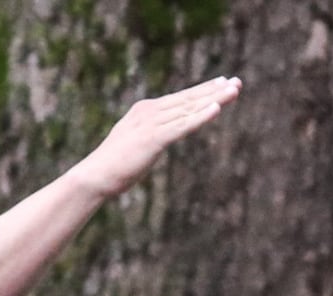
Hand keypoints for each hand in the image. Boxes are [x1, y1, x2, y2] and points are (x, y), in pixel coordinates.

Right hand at [69, 76, 242, 196]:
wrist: (96, 175)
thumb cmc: (115, 164)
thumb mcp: (136, 143)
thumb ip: (151, 135)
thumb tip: (162, 136)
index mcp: (146, 110)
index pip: (180, 98)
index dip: (203, 90)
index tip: (223, 83)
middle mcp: (150, 111)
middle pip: (189, 99)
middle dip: (214, 91)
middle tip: (237, 82)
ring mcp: (151, 123)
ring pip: (189, 109)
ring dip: (214, 100)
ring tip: (234, 91)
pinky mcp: (153, 138)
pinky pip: (182, 126)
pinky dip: (200, 117)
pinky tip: (216, 109)